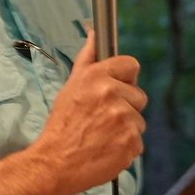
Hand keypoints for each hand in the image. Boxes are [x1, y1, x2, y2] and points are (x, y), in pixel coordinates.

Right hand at [28, 31, 146, 194]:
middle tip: (103, 118)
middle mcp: (112, 95)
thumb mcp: (71, 86)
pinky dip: (126, 147)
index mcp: (97, 77)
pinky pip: (138, 141)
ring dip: (125, 128)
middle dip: (126, 106)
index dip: (125, 79)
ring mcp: (124, 119)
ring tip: (102, 135)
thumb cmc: (62, 124)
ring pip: (139, 120)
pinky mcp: (131, 142)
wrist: (56, 162)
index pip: (131, 65)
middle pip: (139, 96)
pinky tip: (107, 148)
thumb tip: (95, 33)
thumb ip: (88, 59)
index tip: (116, 90)